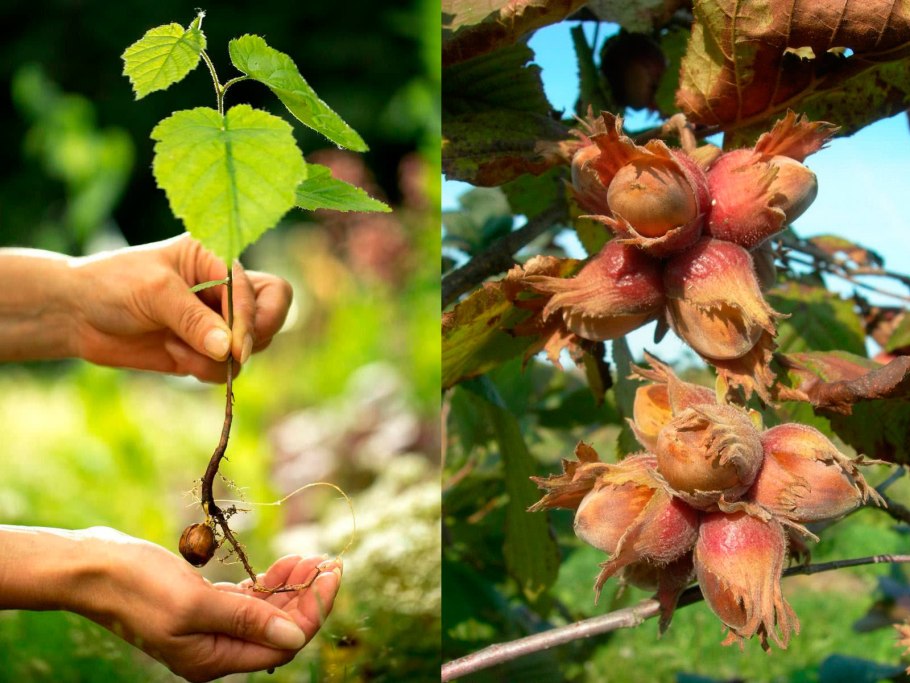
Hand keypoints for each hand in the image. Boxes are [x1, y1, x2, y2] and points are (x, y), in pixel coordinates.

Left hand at [70, 234, 291, 380]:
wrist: (75, 314)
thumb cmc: (112, 285)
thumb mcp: (154, 292)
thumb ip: (194, 320)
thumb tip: (230, 350)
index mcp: (217, 259)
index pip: (258, 290)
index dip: (250, 319)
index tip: (236, 348)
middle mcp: (224, 288)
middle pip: (272, 312)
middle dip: (255, 336)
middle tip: (233, 354)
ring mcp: (217, 321)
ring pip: (252, 347)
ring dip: (220, 358)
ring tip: (177, 347)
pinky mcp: (205, 350)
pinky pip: (226, 368)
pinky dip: (205, 370)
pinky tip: (172, 354)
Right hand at [76, 528, 339, 682]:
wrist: (94, 568)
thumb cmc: (139, 586)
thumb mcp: (196, 603)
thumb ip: (247, 620)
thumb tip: (296, 636)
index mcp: (214, 658)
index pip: (283, 642)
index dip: (313, 610)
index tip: (332, 574)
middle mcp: (216, 649)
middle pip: (279, 628)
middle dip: (307, 596)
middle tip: (327, 561)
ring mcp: (210, 627)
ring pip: (266, 612)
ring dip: (291, 587)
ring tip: (311, 559)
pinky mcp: (204, 606)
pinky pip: (248, 601)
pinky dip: (269, 584)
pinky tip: (284, 565)